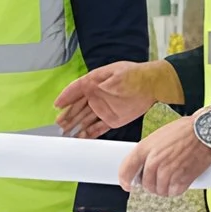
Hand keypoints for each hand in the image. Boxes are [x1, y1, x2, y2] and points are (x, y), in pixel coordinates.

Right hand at [56, 59, 179, 137]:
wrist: (153, 85)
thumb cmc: (134, 75)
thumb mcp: (114, 74)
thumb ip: (98, 83)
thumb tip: (85, 90)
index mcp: (94, 83)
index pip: (75, 90)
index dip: (66, 97)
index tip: (57, 105)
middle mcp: (96, 97)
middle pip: (78, 108)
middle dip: (68, 116)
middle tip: (59, 124)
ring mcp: (104, 110)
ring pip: (85, 119)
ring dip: (76, 126)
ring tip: (66, 134)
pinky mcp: (112, 120)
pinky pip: (97, 128)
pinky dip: (89, 133)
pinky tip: (80, 138)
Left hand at [119, 116, 210, 197]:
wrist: (205, 131)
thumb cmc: (184, 131)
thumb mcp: (158, 136)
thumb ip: (148, 152)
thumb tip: (142, 166)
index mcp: (145, 148)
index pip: (126, 169)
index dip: (124, 180)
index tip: (128, 185)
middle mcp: (154, 162)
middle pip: (145, 184)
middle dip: (151, 184)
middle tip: (159, 177)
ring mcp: (168, 172)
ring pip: (159, 191)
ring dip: (164, 188)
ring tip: (171, 177)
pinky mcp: (182, 179)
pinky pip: (173, 192)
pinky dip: (175, 189)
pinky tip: (179, 180)